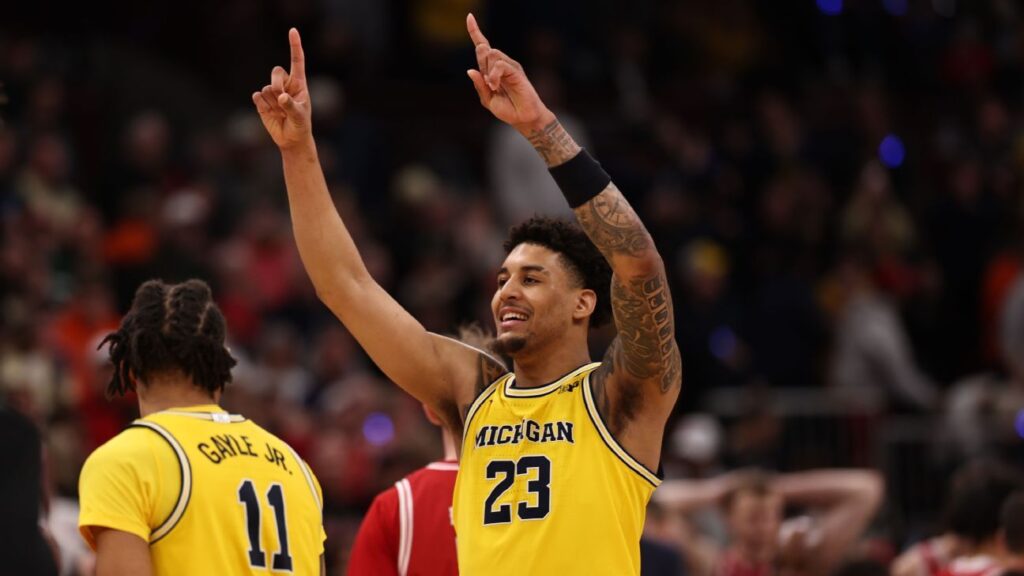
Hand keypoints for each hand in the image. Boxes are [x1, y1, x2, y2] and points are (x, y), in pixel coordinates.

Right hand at [253, 28, 310, 150]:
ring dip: (273, 103)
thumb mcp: (300, 117)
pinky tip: (271, 114)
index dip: (295, 45)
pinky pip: (257, 97)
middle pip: (276, 72)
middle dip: (277, 85)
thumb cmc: (300, 125)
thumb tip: (281, 96)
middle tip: (283, 101)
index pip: (297, 61)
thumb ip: (292, 106)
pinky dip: (263, 106)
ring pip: (266, 88)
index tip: (293, 30)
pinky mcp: (261, 101)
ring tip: (281, 114)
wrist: (291, 139)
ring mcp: (272, 92)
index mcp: (299, 83)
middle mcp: (285, 84)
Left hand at [465, 13, 554, 133]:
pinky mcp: (516, 70)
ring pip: (492, 54)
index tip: (469, 16)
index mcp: (492, 70)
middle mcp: (501, 65)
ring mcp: (510, 66)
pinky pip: (500, 65)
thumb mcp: (487, 100)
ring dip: (488, 71)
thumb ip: (479, 86)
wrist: (523, 119)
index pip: (482, 46)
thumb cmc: (508, 110)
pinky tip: (496, 85)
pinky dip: (494, 75)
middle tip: (489, 84)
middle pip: (484, 50)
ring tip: (494, 87)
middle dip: (481, 63)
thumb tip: (470, 70)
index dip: (475, 32)